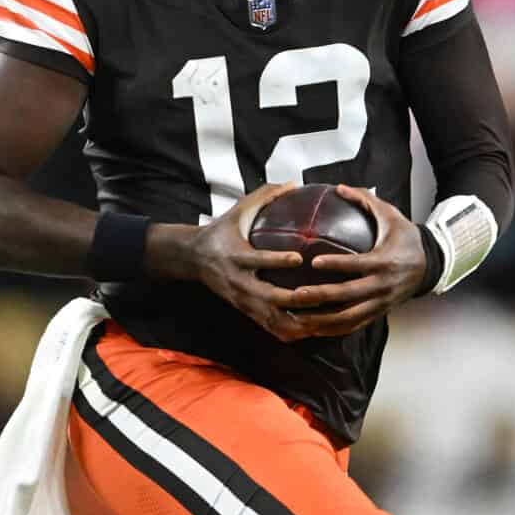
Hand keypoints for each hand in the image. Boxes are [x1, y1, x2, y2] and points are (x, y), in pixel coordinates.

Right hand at [184, 182, 317, 339]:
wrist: (192, 258)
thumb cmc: (221, 230)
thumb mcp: (238, 210)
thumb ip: (265, 196)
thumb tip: (294, 182)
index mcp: (236, 255)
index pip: (257, 260)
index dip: (278, 261)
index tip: (300, 258)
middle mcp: (238, 282)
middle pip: (268, 297)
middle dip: (295, 299)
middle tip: (322, 295)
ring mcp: (242, 300)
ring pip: (271, 319)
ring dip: (296, 322)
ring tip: (322, 319)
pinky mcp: (245, 311)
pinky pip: (269, 328)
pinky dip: (290, 332)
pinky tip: (312, 330)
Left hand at [272, 185, 426, 336]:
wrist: (431, 265)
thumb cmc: (406, 238)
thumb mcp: (391, 216)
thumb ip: (365, 200)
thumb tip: (339, 187)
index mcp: (385, 261)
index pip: (357, 265)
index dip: (336, 265)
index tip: (313, 262)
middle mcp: (382, 286)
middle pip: (349, 296)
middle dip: (321, 296)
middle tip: (296, 295)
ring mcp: (381, 303)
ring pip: (349, 317)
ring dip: (322, 319)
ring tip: (298, 316)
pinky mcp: (378, 313)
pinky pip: (354, 326)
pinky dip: (333, 329)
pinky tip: (313, 328)